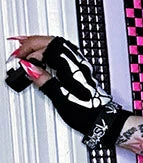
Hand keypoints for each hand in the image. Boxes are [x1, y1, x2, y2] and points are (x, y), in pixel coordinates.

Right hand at [5, 35, 127, 148]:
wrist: (102, 120)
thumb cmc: (87, 111)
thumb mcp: (60, 98)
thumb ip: (44, 81)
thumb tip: (30, 69)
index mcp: (71, 66)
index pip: (47, 47)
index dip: (30, 52)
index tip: (21, 60)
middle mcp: (77, 62)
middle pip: (53, 41)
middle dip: (34, 44)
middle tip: (20, 52)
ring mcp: (80, 64)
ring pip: (58, 45)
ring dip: (42, 46)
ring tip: (28, 52)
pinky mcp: (80, 70)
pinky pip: (63, 52)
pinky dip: (50, 51)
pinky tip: (43, 58)